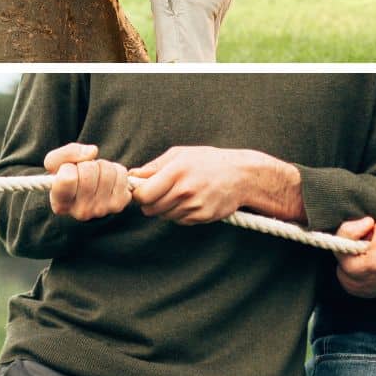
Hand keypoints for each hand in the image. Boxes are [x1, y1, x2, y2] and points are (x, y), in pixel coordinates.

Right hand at [42, 143, 131, 220]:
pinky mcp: (118, 204)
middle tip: (82, 172)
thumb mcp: (55, 162)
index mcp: (60, 204)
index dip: (67, 167)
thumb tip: (93, 151)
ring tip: (95, 175)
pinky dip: (115, 169)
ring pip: (107, 170)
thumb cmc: (65, 176)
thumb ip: (67, 152)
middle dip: (86, 163)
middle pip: (89, 171)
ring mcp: (101, 209)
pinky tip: (107, 179)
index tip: (67, 171)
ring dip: (101, 165)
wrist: (83, 192)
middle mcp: (81, 211)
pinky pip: (121, 173)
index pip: (68, 179)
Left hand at [130, 147, 268, 224]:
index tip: (139, 189)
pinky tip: (188, 201)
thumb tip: (133, 175)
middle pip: (151, 208)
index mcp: (175, 172)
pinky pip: (179, 220)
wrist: (242, 176)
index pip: (143, 194)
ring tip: (176, 194)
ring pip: (164, 216)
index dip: (137, 194)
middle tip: (155, 192)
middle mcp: (184, 191)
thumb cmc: (208, 161)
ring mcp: (194, 206)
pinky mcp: (202, 217)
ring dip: (164, 208)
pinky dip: (179, 213)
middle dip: (148, 202)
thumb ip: (154, 166)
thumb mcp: (180, 154)